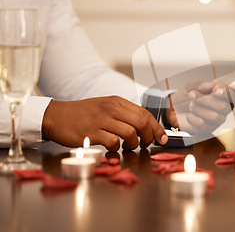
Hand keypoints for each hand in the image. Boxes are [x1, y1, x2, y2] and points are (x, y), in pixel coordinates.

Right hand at [42, 96, 167, 150]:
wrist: (57, 116)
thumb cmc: (83, 114)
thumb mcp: (105, 106)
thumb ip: (123, 113)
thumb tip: (144, 126)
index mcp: (117, 102)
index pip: (145, 113)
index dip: (157, 127)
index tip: (162, 137)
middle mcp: (111, 109)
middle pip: (142, 122)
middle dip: (149, 136)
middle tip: (145, 144)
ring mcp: (101, 120)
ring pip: (130, 133)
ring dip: (133, 144)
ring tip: (127, 147)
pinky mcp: (91, 133)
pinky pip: (113, 142)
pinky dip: (117, 148)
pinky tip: (113, 149)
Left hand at [165, 80, 234, 134]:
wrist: (174, 109)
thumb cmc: (186, 96)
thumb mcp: (190, 86)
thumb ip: (199, 84)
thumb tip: (210, 86)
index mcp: (223, 94)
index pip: (232, 94)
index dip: (225, 92)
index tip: (215, 89)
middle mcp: (224, 107)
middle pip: (224, 106)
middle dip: (206, 100)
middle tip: (192, 95)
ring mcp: (218, 119)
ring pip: (215, 117)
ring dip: (199, 109)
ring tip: (190, 105)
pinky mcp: (208, 128)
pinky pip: (204, 125)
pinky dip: (193, 118)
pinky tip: (189, 115)